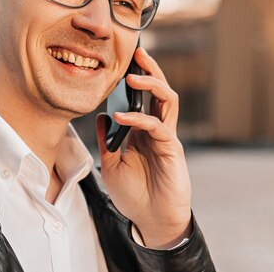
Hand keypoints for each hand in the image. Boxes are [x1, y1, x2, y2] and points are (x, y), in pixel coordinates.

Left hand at [96, 47, 191, 248]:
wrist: (151, 219)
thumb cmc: (134, 193)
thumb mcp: (111, 164)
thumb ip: (107, 140)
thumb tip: (101, 116)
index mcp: (142, 129)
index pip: (142, 96)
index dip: (134, 78)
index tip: (120, 60)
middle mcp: (156, 128)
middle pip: (159, 90)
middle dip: (150, 69)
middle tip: (137, 52)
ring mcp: (166, 136)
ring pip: (167, 99)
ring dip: (152, 84)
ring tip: (132, 76)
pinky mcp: (172, 148)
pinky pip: (158, 126)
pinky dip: (140, 118)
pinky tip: (122, 117)